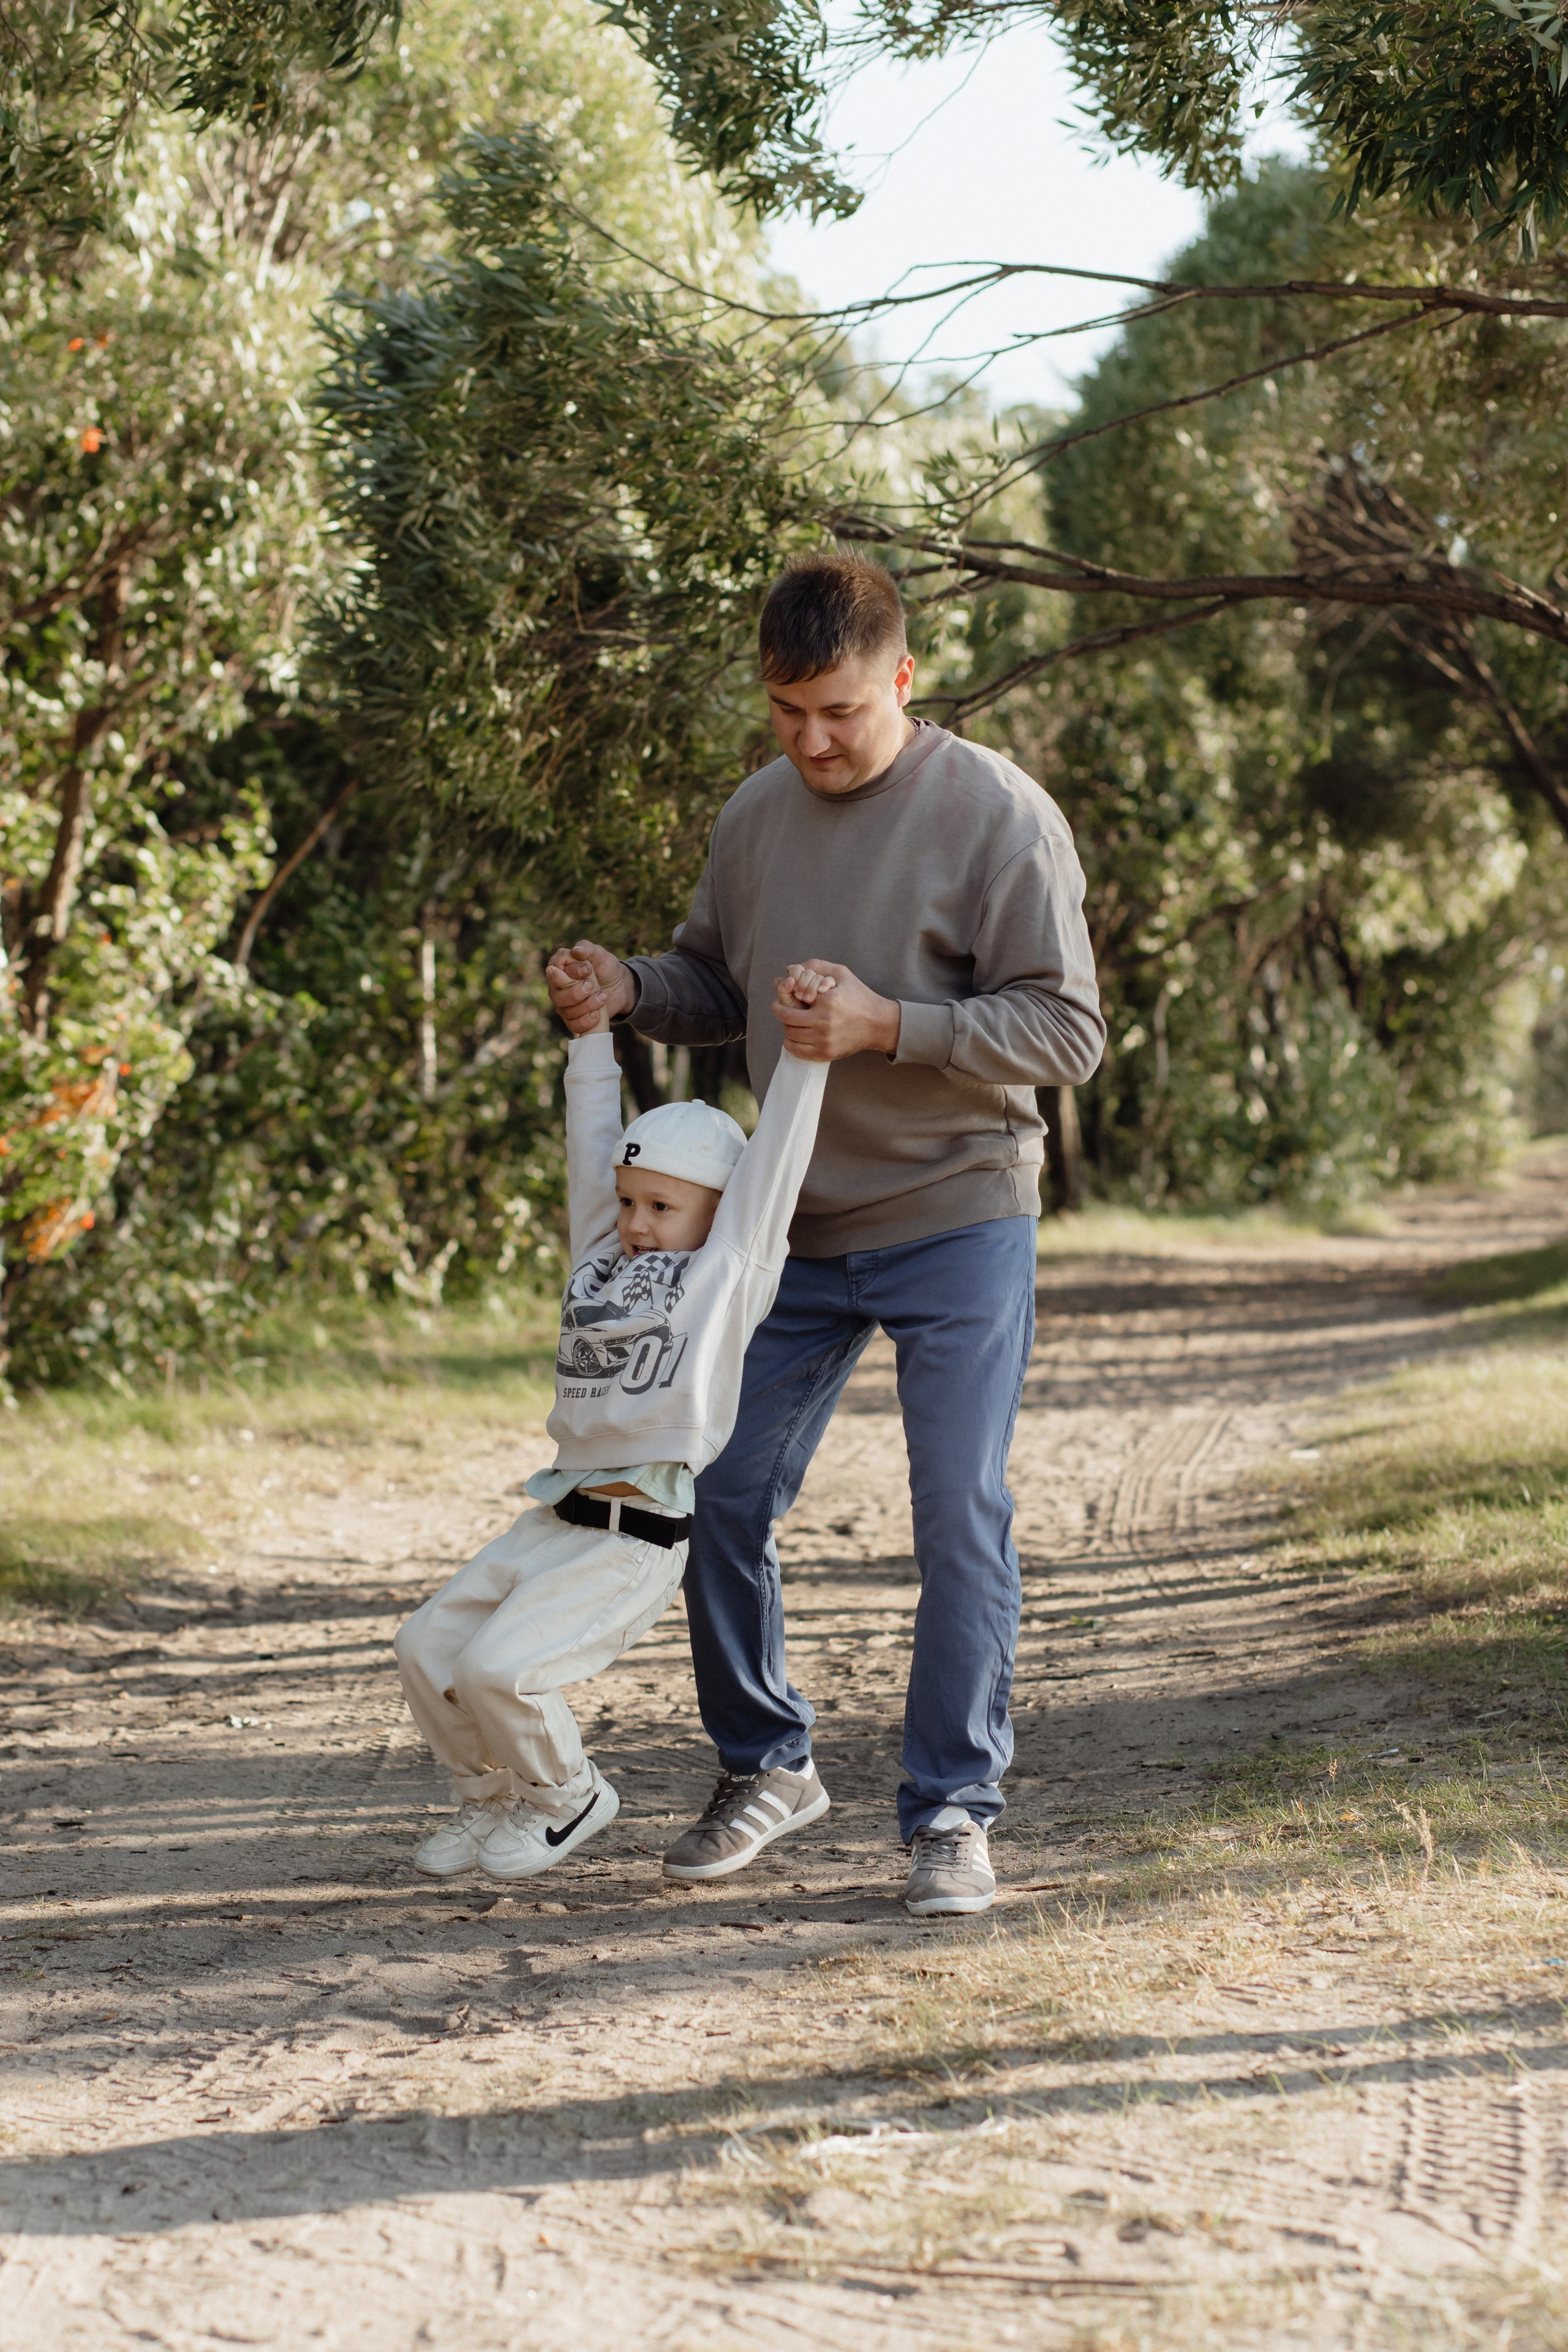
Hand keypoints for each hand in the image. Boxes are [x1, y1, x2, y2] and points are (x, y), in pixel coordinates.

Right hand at [546, 938, 635, 1035]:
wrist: (620, 987)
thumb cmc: (607, 967)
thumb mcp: (600, 954)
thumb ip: (588, 949)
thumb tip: (575, 951)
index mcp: (560, 967)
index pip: (554, 971)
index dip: (570, 973)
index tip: (588, 970)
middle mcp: (557, 987)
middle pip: (556, 995)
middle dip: (576, 993)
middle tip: (592, 985)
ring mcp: (563, 1004)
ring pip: (565, 1011)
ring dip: (586, 1006)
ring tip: (603, 996)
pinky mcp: (573, 1018)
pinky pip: (572, 1025)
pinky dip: (586, 1021)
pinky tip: (597, 1014)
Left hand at [771, 959, 899, 1060]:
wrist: (879, 1024)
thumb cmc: (859, 997)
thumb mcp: (842, 974)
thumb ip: (816, 966)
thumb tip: (789, 969)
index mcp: (827, 1001)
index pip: (792, 998)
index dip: (785, 996)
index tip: (785, 995)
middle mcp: (825, 1022)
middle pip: (787, 1019)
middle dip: (781, 1012)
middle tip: (781, 1008)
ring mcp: (825, 1040)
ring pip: (790, 1035)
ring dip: (787, 1027)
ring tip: (792, 1022)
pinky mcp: (826, 1053)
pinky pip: (797, 1051)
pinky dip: (791, 1044)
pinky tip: (796, 1036)